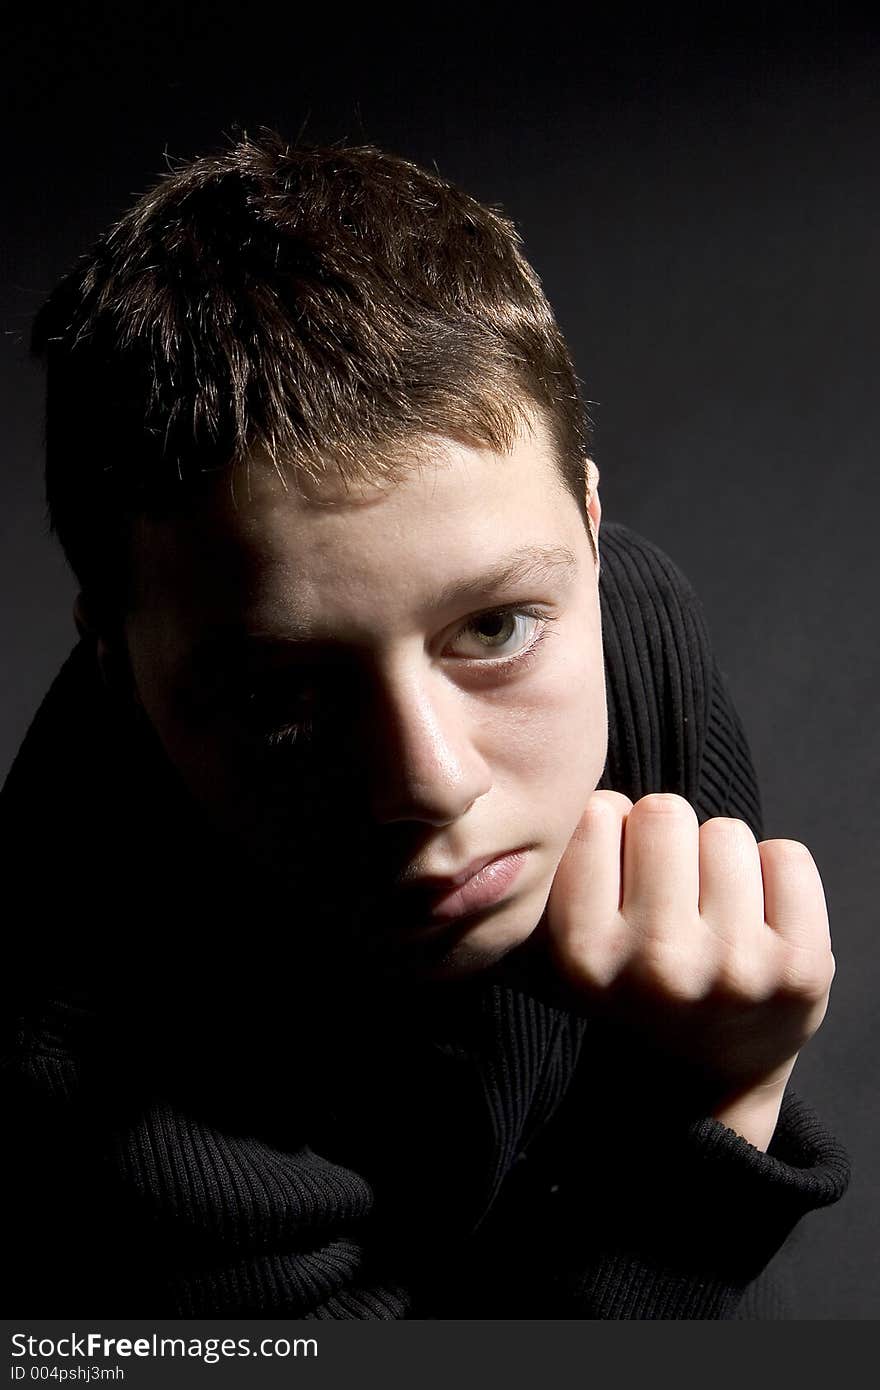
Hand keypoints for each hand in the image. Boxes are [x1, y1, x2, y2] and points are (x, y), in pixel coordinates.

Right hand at [541, 792, 835, 1147]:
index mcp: (584, 956)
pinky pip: (787, 856)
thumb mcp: (567, 941)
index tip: (616, 877)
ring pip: (726, 831)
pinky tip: (756, 921)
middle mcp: (657, 965)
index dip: (609, 831)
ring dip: (718, 860)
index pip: (596, 814)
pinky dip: (775, 876)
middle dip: (665, 839)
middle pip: (663, 810)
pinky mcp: (801, 968)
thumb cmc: (631, 985)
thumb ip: (564, 867)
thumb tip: (588, 788)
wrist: (700, 1081)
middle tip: (668, 895)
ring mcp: (735, 968)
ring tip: (710, 913)